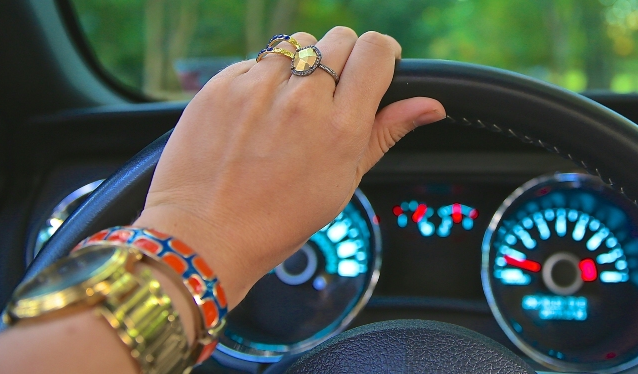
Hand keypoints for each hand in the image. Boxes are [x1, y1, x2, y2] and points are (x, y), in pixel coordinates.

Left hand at [132, 27, 444, 303]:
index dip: (381, 54)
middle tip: (331, 94)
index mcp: (340, 128)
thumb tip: (431, 106)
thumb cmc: (280, 218)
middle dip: (343, 58)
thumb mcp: (345, 181)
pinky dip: (262, 79)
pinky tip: (257, 115)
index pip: (374, 51)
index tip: (375, 66)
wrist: (206, 235)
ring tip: (291, 104)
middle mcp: (301, 100)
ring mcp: (257, 88)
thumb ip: (386, 132)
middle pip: (339, 38)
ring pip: (298, 42)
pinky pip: (256, 61)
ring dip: (302, 64)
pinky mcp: (221, 85)